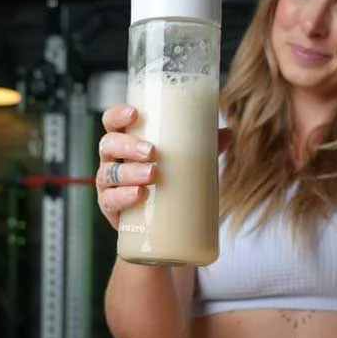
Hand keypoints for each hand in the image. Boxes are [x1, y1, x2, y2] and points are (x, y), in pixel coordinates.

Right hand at [96, 104, 233, 229]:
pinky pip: (109, 201)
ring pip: (109, 173)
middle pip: (108, 144)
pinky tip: (138, 195)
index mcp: (125, 141)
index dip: (118, 114)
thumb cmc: (168, 180)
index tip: (135, 114)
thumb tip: (227, 132)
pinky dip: (122, 197)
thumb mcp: (186, 161)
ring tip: (153, 174)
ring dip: (129, 172)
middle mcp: (112, 160)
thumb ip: (204, 146)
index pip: (112, 122)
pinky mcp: (110, 208)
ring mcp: (108, 184)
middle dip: (128, 145)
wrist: (160, 223)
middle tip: (152, 151)